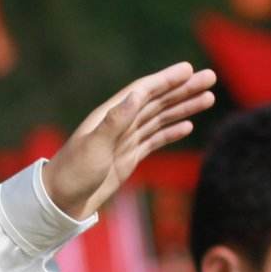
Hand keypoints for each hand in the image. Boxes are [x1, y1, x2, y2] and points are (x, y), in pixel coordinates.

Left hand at [42, 63, 216, 219]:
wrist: (59, 202)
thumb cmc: (72, 173)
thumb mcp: (93, 146)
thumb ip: (115, 121)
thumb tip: (137, 94)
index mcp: (108, 116)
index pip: (143, 92)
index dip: (166, 80)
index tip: (189, 69)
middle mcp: (118, 124)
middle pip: (156, 101)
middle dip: (183, 89)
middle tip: (211, 77)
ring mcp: (124, 141)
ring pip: (159, 119)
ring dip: (183, 107)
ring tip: (208, 98)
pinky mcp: (127, 158)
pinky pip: (154, 140)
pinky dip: (171, 132)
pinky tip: (188, 125)